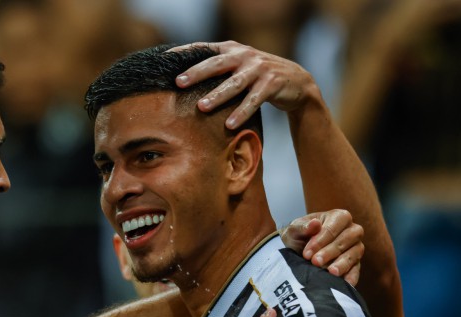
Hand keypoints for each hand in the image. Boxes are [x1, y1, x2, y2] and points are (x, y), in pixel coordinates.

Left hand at [171, 41, 317, 128]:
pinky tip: (230, 124)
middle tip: (179, 83)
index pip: (203, 48)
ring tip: (202, 107)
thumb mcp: (237, 68)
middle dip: (196, 72)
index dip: (184, 52)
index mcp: (231, 49)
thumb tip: (180, 82)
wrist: (295, 81)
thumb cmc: (257, 77)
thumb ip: (215, 71)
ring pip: (234, 83)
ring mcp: (259, 68)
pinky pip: (254, 100)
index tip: (165, 59)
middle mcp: (244, 55)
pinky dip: (242, 112)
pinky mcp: (272, 83)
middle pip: (216, 63)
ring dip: (217, 95)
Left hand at [281, 209, 363, 285]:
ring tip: (330, 272)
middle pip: (346, 239)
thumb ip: (303, 226)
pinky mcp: (355, 264)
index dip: (321, 240)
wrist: (296, 252)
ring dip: (342, 263)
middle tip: (315, 262)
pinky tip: (345, 283)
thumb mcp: (294, 230)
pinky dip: (352, 276)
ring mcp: (355, 247)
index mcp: (339, 217)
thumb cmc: (298, 237)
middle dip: (330, 251)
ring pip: (353, 253)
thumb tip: (315, 223)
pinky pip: (357, 269)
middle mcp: (351, 230)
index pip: (333, 227)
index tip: (307, 253)